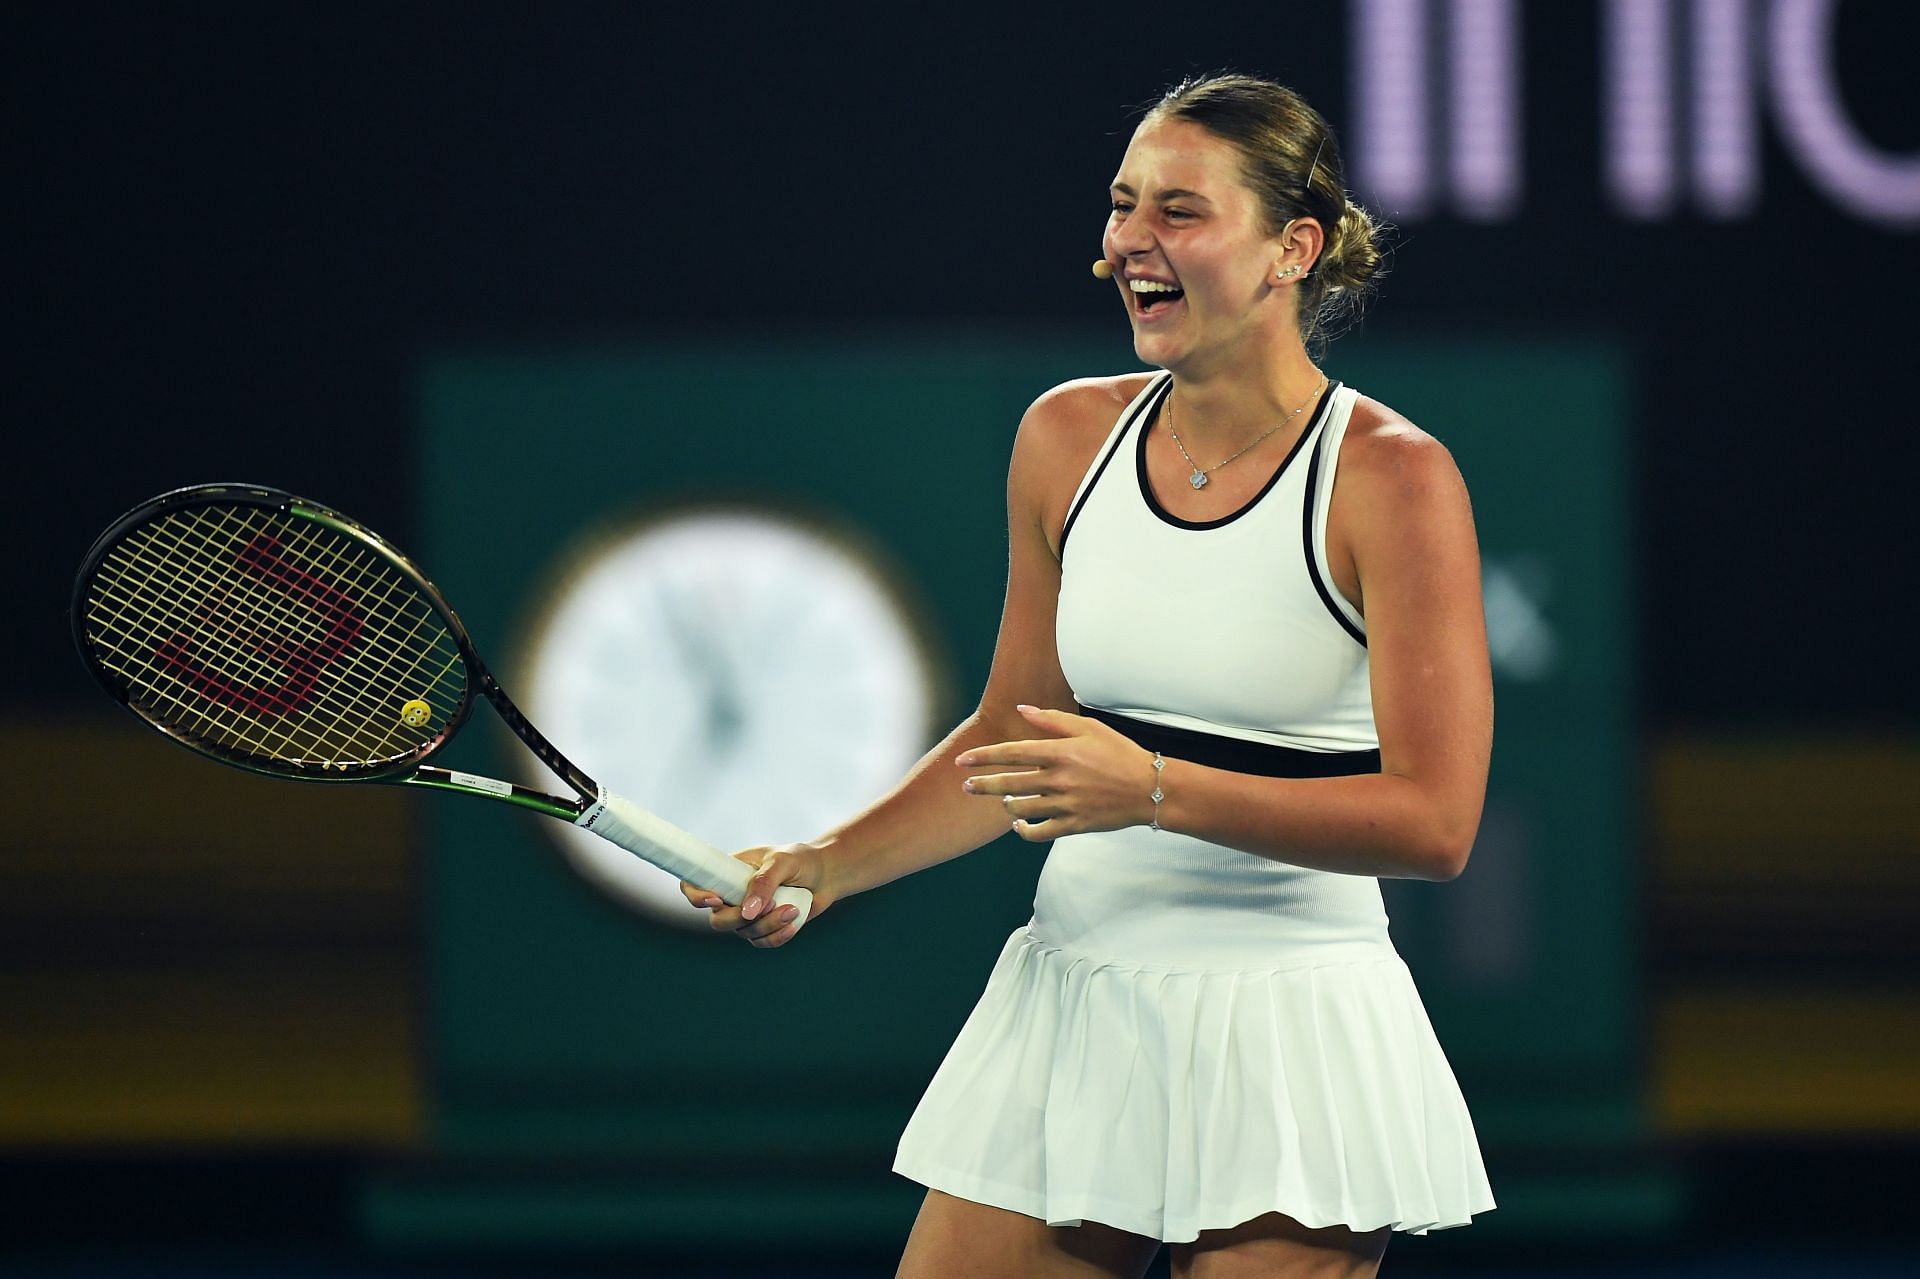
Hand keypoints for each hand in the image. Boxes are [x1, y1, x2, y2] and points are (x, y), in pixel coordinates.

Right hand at [678, 843, 826, 948]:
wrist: (827, 875)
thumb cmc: (801, 860)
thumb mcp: (782, 862)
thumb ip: (764, 883)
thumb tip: (747, 912)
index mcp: (728, 872)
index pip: (694, 885)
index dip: (696, 896)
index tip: (716, 899)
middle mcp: (732, 895)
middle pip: (717, 920)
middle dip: (740, 918)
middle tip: (770, 904)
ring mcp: (747, 915)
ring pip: (743, 932)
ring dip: (768, 924)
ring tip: (793, 908)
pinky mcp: (764, 929)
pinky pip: (762, 942)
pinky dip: (778, 935)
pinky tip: (794, 921)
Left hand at [956, 704, 1157, 840]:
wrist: (1150, 787)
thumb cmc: (1119, 753)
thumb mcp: (1089, 727)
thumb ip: (1052, 719)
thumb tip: (1021, 709)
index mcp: (1061, 752)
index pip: (1012, 753)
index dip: (984, 757)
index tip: (963, 761)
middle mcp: (1059, 778)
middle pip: (1010, 784)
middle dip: (983, 785)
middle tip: (966, 787)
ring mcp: (1066, 804)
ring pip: (1022, 809)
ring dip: (1006, 806)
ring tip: (1003, 801)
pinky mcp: (1074, 825)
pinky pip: (1039, 833)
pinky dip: (1023, 831)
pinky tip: (1018, 826)